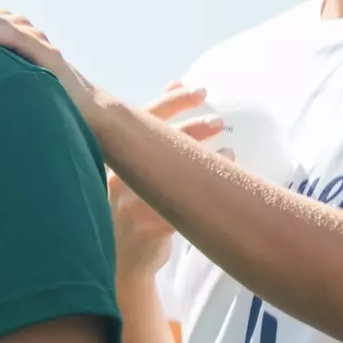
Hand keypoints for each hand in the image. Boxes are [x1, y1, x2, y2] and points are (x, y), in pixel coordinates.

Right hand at [111, 84, 223, 281]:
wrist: (120, 262)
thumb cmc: (132, 203)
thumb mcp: (135, 164)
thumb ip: (150, 128)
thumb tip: (176, 80)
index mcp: (112, 157)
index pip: (140, 119)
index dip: (173, 101)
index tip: (202, 91)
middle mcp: (116, 177)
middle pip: (156, 144)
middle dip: (192, 127)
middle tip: (219, 121)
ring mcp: (127, 204)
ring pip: (170, 175)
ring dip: (204, 159)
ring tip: (231, 150)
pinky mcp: (144, 229)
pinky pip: (181, 208)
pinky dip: (207, 195)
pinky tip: (228, 186)